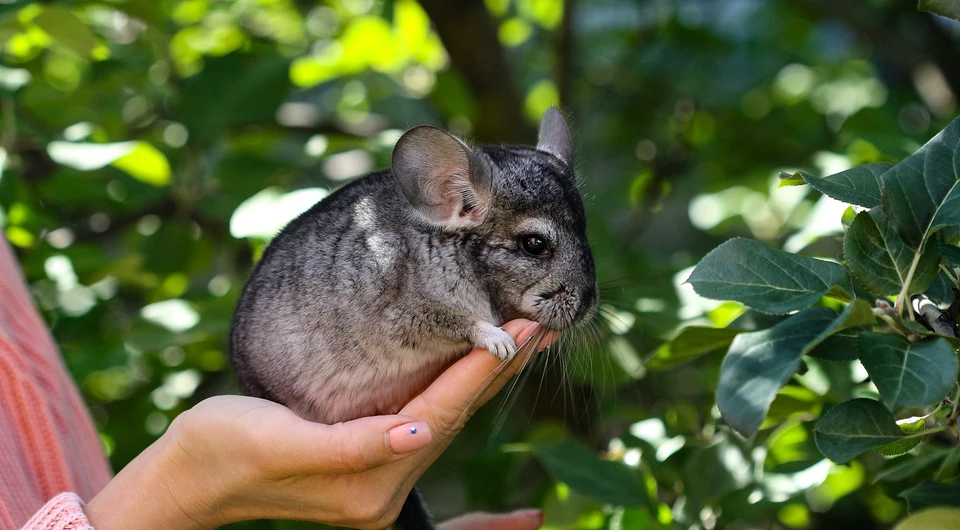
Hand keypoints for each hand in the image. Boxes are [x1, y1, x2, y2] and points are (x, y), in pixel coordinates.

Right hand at [85, 319, 554, 529]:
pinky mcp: (366, 466)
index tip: (522, 327)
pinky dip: (453, 405)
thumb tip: (417, 431)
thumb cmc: (222, 447)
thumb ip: (353, 444)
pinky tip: (482, 415)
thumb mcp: (280, 441)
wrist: (186, 476)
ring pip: (443, 420)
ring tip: (518, 340)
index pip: (439, 413)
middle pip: (452, 417)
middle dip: (497, 370)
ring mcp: (377, 483)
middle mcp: (382, 490)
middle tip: (540, 323)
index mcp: (367, 484)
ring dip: (482, 382)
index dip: (482, 368)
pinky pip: (424, 432)